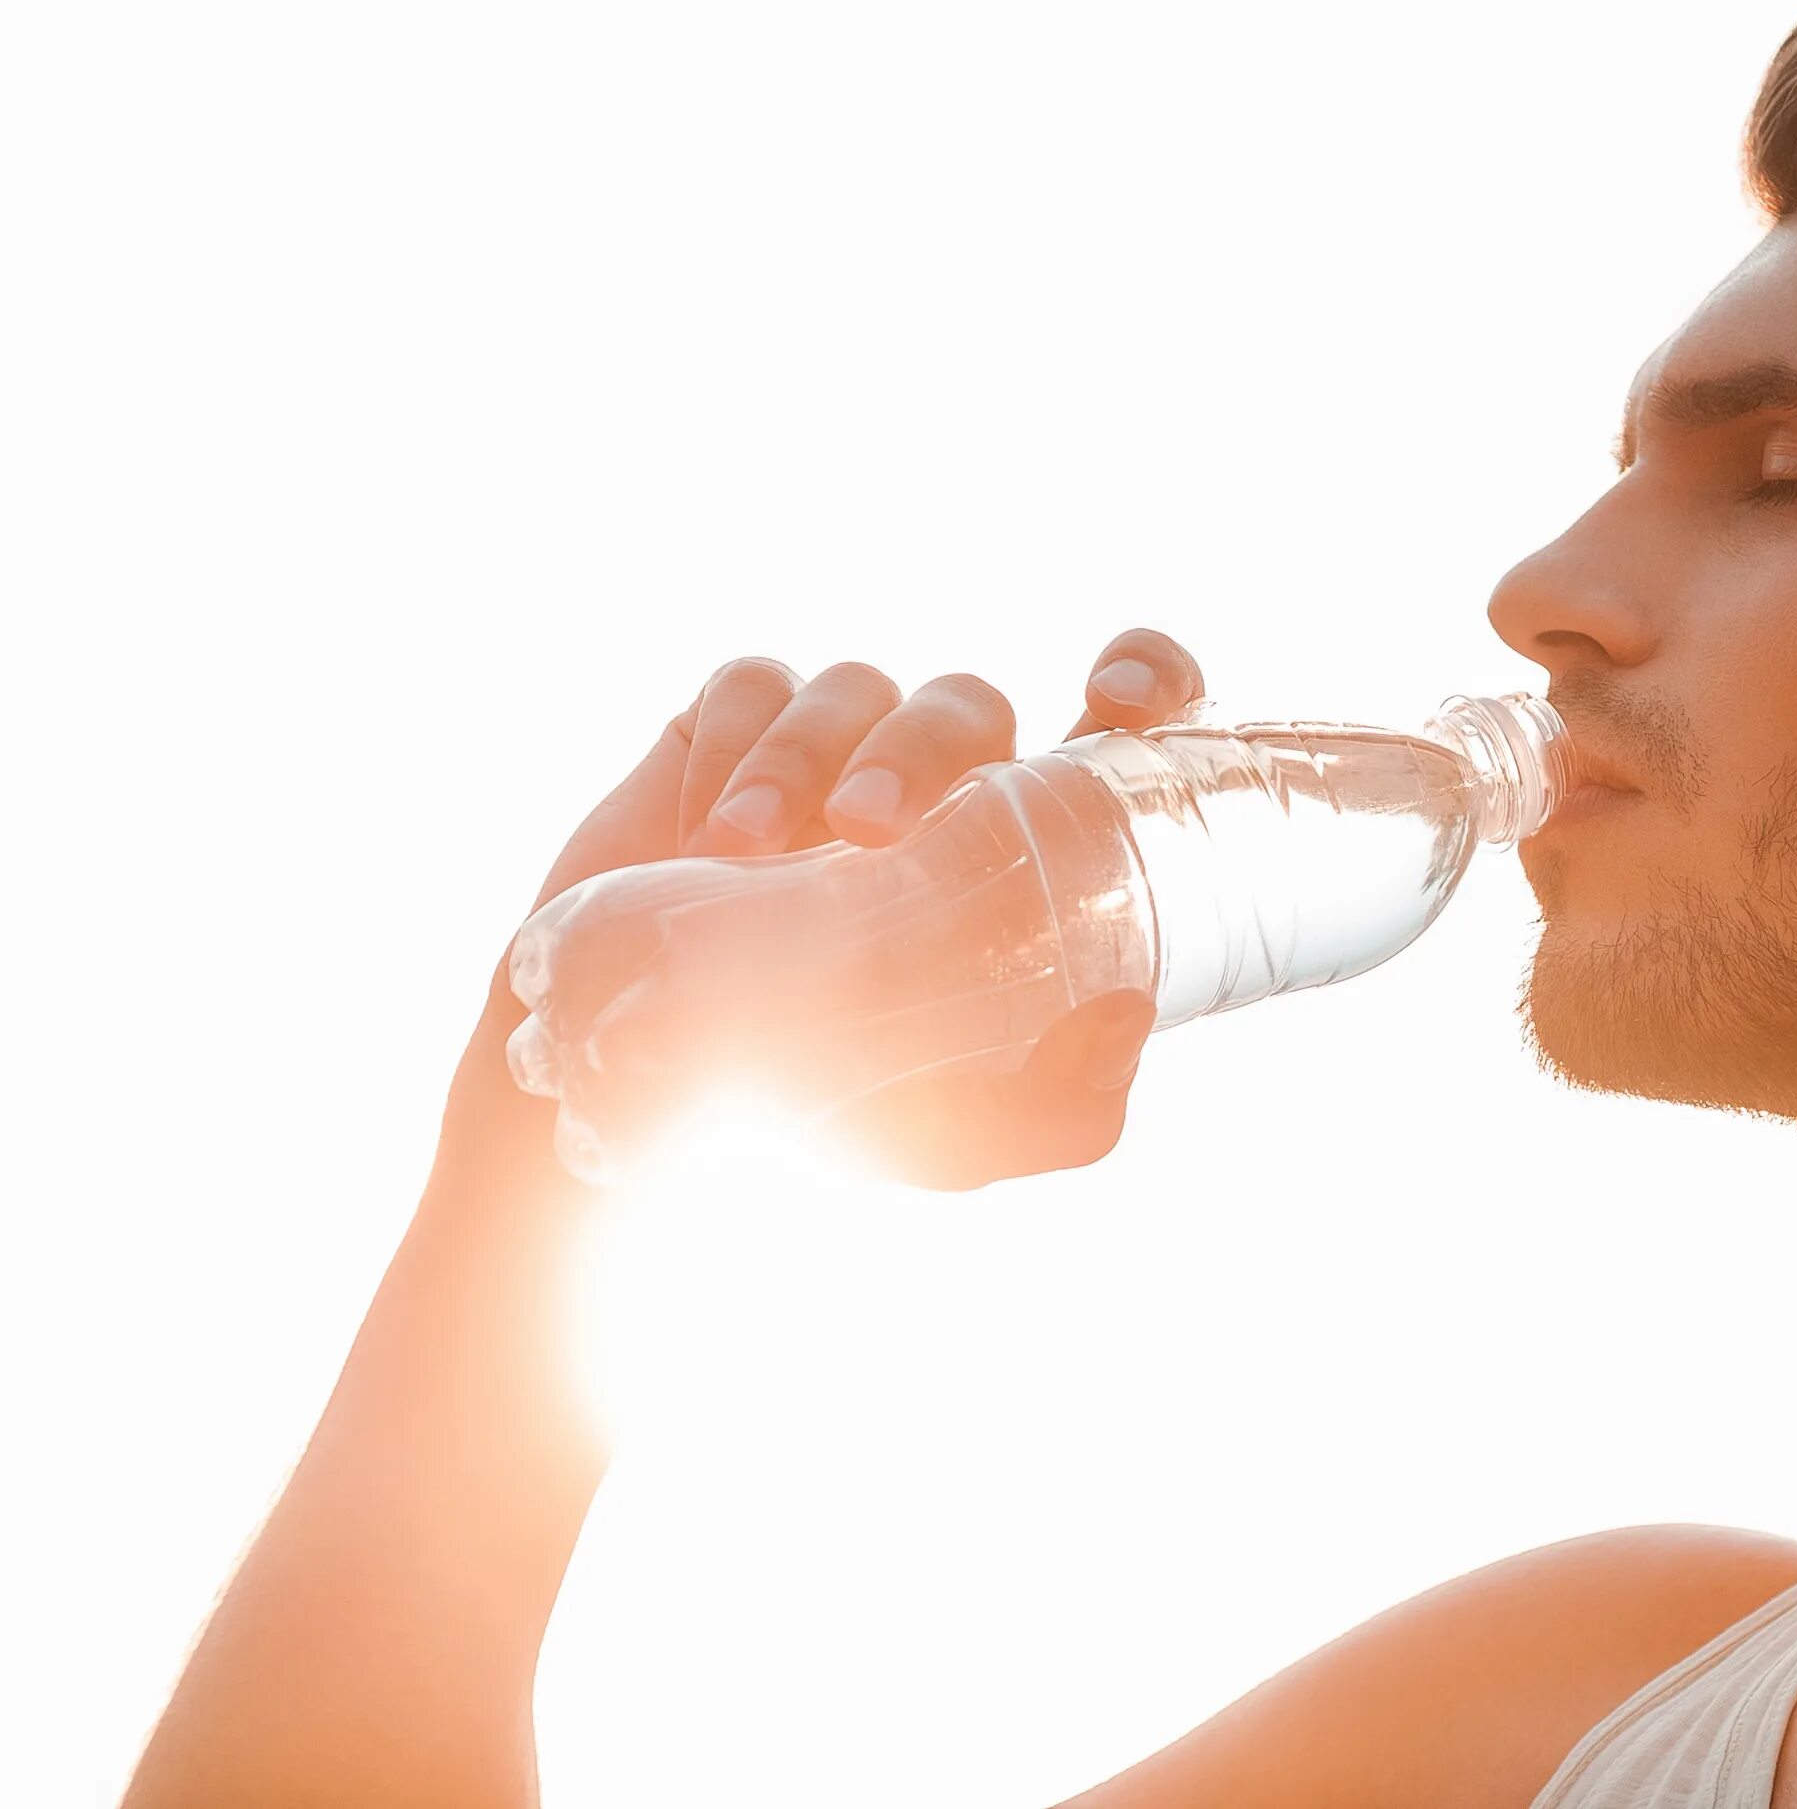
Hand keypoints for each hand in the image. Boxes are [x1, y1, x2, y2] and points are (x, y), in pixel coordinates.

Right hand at [461, 631, 1211, 1189]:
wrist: (634, 1100)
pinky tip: (699, 833)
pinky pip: (751, 685)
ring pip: (860, 688)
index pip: (1119, 722)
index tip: (1115, 704)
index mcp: (1023, 854)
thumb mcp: (959, 1135)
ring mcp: (833, 756)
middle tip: (866, 831)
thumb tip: (1126, 1019)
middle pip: (972, 705)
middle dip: (925, 748)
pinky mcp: (728, 736)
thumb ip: (1064, 1108)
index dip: (1148, 675)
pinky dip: (732, 746)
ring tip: (747, 849)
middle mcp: (940, 791)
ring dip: (804, 755)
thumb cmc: (815, 1110)